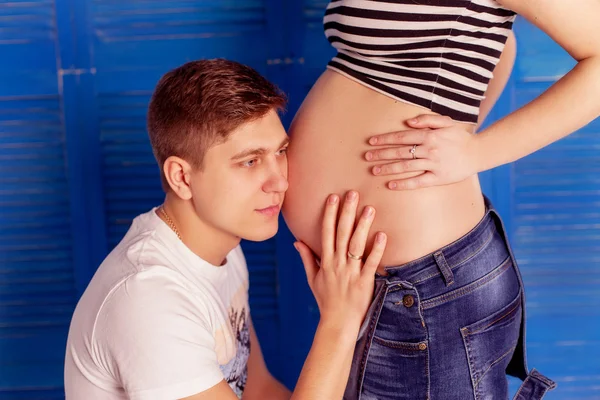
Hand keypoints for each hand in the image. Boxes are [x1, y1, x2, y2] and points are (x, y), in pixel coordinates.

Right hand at [294, 191, 386, 329]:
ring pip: (357, 245)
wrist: (337, 323)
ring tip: (369, 208)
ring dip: (363, 226)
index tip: (333, 197)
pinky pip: (371, 263)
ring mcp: (351, 273)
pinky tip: (382, 235)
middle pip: (342, 234)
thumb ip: (307, 258)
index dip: (330, 214)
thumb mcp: (313, 279)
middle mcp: (337, 264)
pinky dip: (377, 249)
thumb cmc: (326, 300)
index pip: (327, 233)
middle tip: (353, 194)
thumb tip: (297, 241)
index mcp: (326, 262)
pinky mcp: (365, 282)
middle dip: (347, 213)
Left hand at [365, 114, 480, 189]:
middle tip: (367, 157)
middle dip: (381, 154)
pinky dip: (403, 183)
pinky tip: (391, 184)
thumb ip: (427, 120)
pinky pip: (417, 182)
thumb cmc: (460, 137)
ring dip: (388, 168)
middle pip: (400, 152)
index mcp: (429, 135)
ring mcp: (433, 164)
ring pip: (406, 166)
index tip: (371, 142)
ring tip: (374, 170)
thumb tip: (409, 122)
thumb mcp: (446, 122)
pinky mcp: (438, 177)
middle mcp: (429, 149)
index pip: (402, 137)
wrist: (478, 153)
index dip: (385, 139)